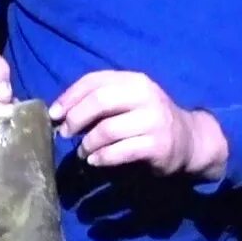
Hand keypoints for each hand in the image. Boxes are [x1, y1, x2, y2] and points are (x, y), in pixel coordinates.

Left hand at [49, 70, 226, 179]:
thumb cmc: (147, 119)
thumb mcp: (128, 101)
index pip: (94, 80)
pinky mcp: (157, 145)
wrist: (188, 140)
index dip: (69, 97)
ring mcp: (153, 120)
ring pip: (107, 130)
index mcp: (134, 80)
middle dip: (76, 118)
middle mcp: (146, 95)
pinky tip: (96, 161)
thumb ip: (99, 100)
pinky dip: (102, 158)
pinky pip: (119, 151)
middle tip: (65, 133)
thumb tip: (58, 112)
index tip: (53, 114)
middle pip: (99, 101)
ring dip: (87, 144)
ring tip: (83, 152)